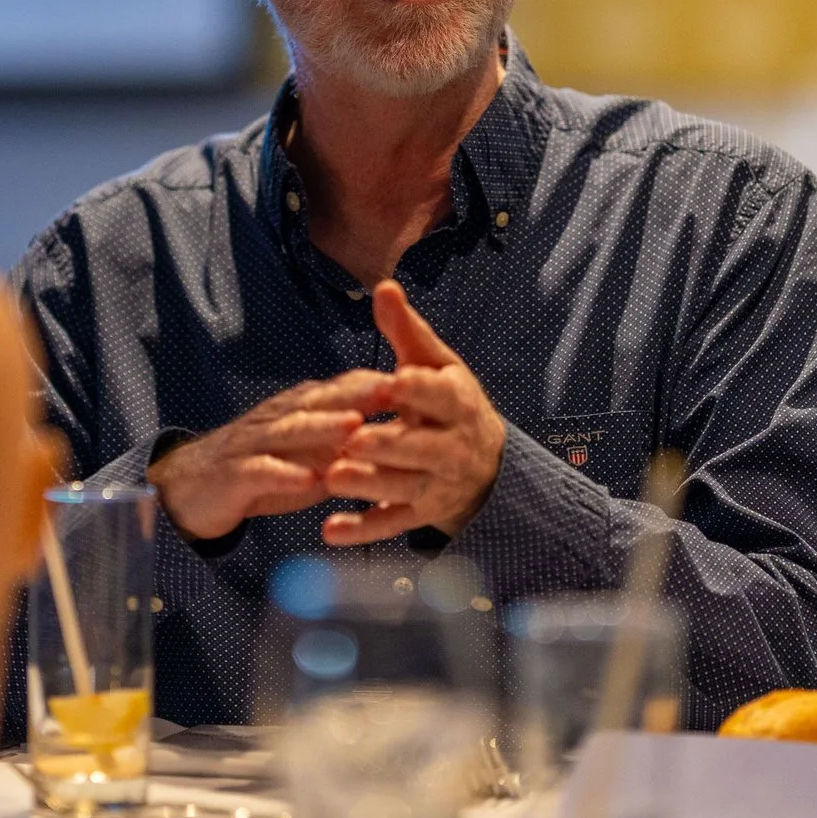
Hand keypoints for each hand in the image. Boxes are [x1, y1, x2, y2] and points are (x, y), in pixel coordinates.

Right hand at [147, 370, 393, 541]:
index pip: (342, 389)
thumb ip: (344, 441)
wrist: (191, 489)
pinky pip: (261, 472)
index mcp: (300, 409)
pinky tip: (308, 482)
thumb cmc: (259, 468)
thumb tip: (395, 434)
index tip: (418, 383)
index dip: (378, 386)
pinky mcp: (235, 474)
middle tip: (396, 391)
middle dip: (359, 395)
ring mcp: (255, 444)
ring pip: (291, 430)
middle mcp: (279, 418)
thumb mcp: (307, 452)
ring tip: (355, 427)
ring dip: (323, 427)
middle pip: (321, 401)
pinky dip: (284, 475)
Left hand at [319, 281, 505, 544]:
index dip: (419, 390)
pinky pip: (391, 525)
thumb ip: (406, 330)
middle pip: (420, 447)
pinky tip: (330, 530)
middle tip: (354, 439)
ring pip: (404, 488)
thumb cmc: (447, 403)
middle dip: (389, 444)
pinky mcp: (421, 515)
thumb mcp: (434, 363)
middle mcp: (452, 446)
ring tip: (335, 477)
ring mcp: (437, 485)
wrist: (487, 464)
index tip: (395, 382)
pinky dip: (362, 530)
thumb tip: (383, 287)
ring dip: (370, 485)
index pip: (440, 395)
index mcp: (456, 402)